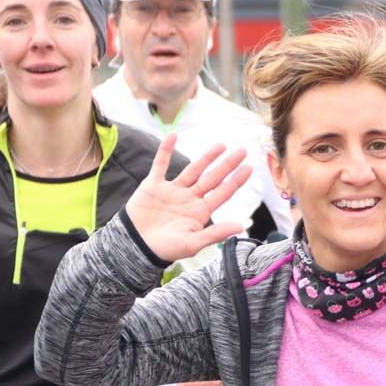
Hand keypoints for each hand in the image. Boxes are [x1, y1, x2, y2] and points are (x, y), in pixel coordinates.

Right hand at [125, 134, 252, 262]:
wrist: (136, 246)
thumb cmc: (165, 249)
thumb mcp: (193, 243)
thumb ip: (215, 234)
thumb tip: (241, 227)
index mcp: (201, 211)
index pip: (223, 192)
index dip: (236, 181)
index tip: (249, 168)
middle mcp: (190, 198)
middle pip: (212, 178)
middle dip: (227, 165)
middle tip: (243, 151)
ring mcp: (173, 190)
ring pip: (193, 169)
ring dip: (206, 158)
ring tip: (221, 145)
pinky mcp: (153, 185)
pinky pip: (160, 164)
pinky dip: (165, 150)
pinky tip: (173, 136)